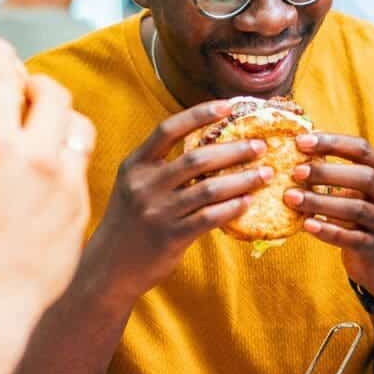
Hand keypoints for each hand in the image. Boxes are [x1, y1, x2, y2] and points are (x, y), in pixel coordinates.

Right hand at [0, 41, 95, 320]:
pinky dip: (66, 161)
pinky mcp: (82, 208)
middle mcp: (38, 158)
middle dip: (37, 84)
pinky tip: (49, 174)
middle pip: (54, 93)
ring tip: (46, 128)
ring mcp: (66, 183)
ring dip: (63, 119)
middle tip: (25, 91)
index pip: (2, 76)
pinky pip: (81, 169)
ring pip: (80, 127)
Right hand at [92, 100, 270, 296]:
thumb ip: (160, 168)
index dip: (199, 114)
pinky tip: (249, 202)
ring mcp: (157, 212)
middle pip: (197, 158)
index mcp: (135, 165)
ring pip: (209, 189)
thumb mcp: (133, 187)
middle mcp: (144, 185)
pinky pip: (209, 218)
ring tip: (265, 174)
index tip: (229, 106)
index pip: (168, 129)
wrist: (108, 268)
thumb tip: (208, 147)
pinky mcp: (170, 237)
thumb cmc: (129, 223)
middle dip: (234, 150)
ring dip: (242, 179)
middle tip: (260, 146)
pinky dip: (232, 208)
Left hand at [285, 134, 373, 296]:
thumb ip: (337, 171)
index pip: (362, 149)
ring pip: (355, 208)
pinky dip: (327, 230)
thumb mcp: (359, 189)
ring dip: (320, 202)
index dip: (332, 143)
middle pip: (363, 178)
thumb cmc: (362, 214)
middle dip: (327, 173)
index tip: (300, 141)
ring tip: (291, 197)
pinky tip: (306, 225)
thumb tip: (297, 147)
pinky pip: (350, 238)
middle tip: (295, 171)